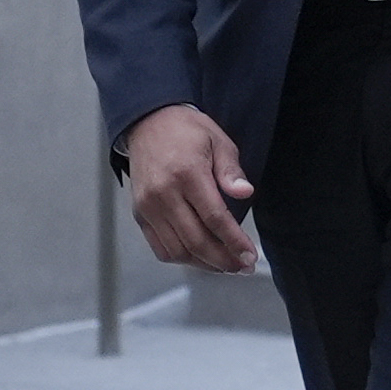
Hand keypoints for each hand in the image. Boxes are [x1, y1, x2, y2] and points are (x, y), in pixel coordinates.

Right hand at [121, 104, 260, 272]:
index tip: (250, 256)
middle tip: (243, 266)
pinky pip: (160, 247)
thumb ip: (231, 170)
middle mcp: (163, 194)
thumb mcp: (218, 141)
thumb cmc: (187, 131)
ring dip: (204, 263)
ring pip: (177, 250)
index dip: (234, 242)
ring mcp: (148, 206)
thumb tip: (246, 193)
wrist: (147, 123)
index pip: (215, 218)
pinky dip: (182, 258)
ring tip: (226, 265)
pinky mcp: (140, 214)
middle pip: (196, 240)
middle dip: (223, 260)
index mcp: (187, 174)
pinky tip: (201, 257)